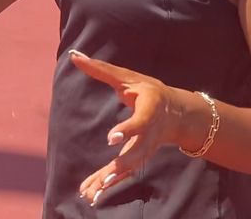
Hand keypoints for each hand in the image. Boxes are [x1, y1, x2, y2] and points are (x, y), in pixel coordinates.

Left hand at [69, 51, 191, 207]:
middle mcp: (150, 134)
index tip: (111, 139)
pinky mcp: (139, 158)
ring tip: (92, 194)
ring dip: (110, 181)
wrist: (176, 113)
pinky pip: (123, 173)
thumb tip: (73, 55)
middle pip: (137, 154)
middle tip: (106, 179)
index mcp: (150, 111)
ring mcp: (146, 149)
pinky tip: (90, 194)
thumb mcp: (127, 76)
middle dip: (121, 167)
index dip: (127, 131)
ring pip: (129, 168)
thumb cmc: (148, 90)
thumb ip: (100, 69)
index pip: (140, 123)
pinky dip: (107, 184)